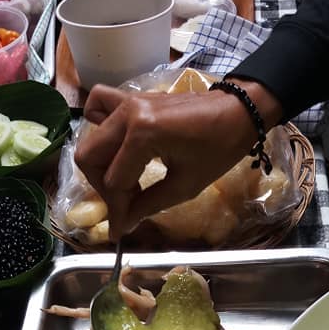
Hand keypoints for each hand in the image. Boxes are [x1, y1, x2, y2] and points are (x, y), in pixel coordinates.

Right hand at [74, 81, 282, 239]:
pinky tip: (116, 145)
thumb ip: (148, 205)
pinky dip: (99, 126)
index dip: (117, 210)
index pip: (114, 181)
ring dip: (102, 165)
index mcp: (142, 135)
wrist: (238, 112)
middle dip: (104, 187)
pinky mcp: (132, 99)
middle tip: (127, 203)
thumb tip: (123, 226)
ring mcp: (127, 102)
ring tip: (127, 180)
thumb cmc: (219, 149)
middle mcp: (127, 115)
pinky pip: (99, 107)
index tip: (121, 230)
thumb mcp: (185, 185)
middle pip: (90, 157)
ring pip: (92, 139)